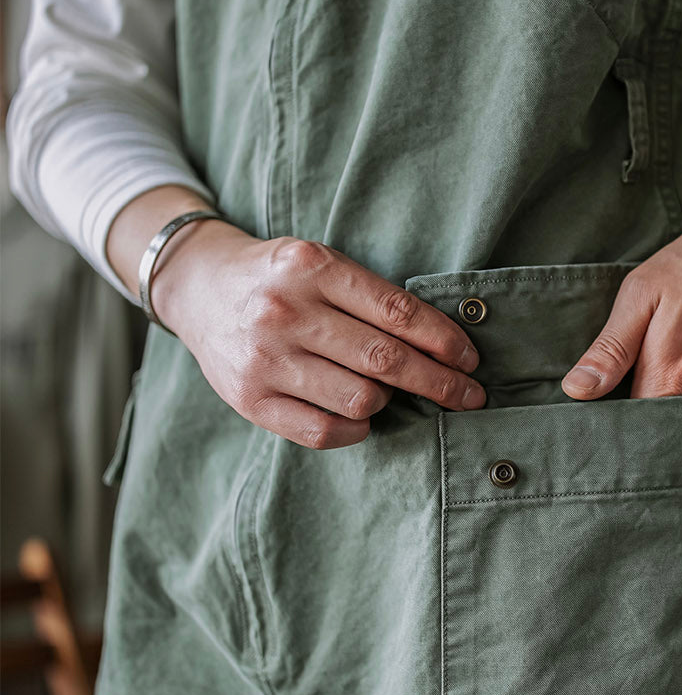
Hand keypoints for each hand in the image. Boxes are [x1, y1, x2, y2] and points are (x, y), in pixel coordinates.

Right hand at [144, 219, 485, 448]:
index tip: (470, 358)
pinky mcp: (249, 400)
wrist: (199, 288)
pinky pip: (323, 432)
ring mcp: (265, 358)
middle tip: (470, 395)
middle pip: (385, 360)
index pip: (397, 311)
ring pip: (360, 400)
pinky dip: (356, 430)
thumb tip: (445, 345)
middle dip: (439, 382)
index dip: (443, 339)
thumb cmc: (279, 278)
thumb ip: (372, 297)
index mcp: (312, 267)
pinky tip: (362, 418)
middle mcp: (286, 311)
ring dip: (388, 401)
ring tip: (388, 392)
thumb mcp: (320, 262)